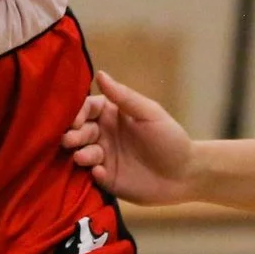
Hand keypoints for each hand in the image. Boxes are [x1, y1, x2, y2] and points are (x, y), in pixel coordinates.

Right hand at [61, 71, 194, 204]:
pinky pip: (91, 175)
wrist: (184, 175)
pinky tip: (100, 172)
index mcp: (113, 115)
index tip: (77, 120)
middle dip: (73, 134)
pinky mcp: (106, 179)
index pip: (88, 108)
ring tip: (83, 157)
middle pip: (80, 131)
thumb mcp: (150, 114)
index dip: (78, 112)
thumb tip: (100, 74)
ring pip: (82, 153)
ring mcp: (104, 158)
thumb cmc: (169, 139)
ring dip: (80, 154)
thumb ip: (124, 97)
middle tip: (70, 139)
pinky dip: (92, 173)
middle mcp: (104, 135)